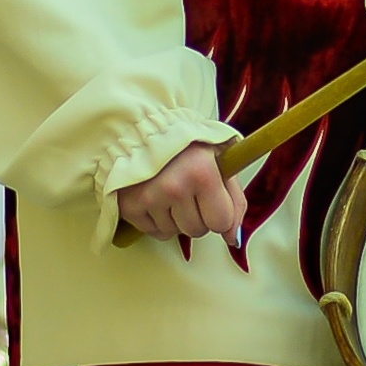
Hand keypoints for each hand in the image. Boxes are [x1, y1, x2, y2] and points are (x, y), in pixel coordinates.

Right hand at [117, 145, 243, 244]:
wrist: (147, 129)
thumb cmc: (189, 145)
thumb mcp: (222, 161)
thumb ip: (235, 201)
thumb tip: (233, 237)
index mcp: (203, 172)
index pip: (221, 222)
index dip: (219, 212)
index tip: (211, 197)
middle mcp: (175, 186)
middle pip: (197, 230)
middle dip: (197, 216)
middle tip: (190, 190)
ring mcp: (150, 197)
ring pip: (175, 233)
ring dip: (176, 218)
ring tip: (171, 190)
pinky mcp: (130, 205)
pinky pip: (154, 232)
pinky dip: (157, 220)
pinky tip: (156, 197)